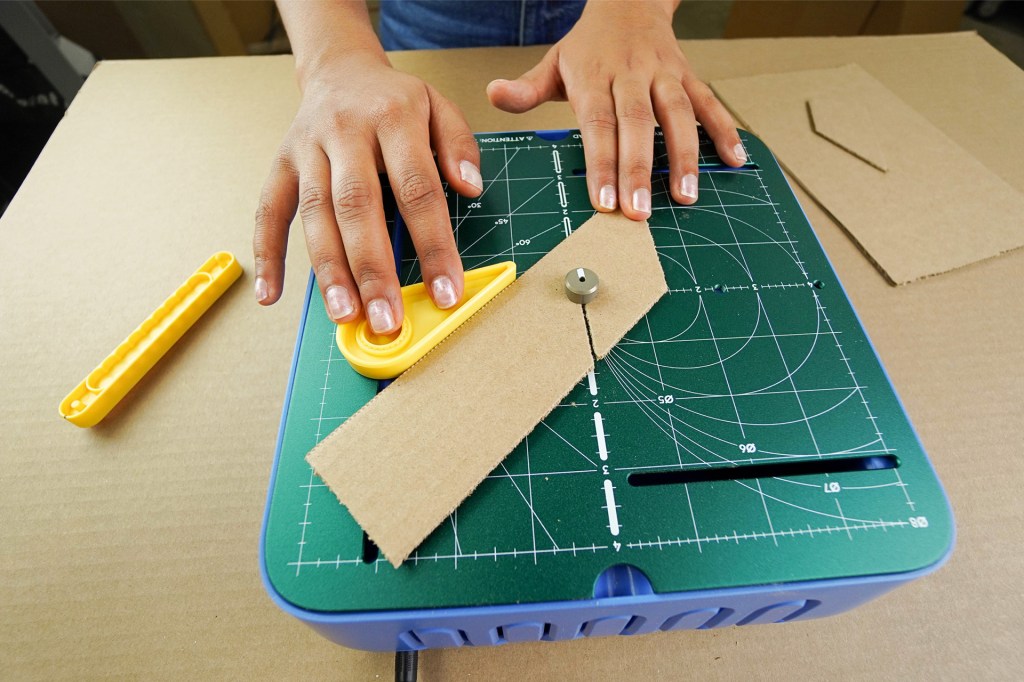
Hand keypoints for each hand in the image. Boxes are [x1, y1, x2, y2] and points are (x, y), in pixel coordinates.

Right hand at [253, 52, 482, 333]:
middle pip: (358, 206)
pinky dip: (266, 254)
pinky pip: (268, 210)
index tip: (446, 291)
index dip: (433, 244)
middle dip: (373, 268)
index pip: (417, 189)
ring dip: (329, 270)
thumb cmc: (395, 101)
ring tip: (345, 315)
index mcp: (393, 117)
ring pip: (315, 214)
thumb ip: (459, 146)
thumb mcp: (439, 107)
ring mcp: (307, 149)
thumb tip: (470, 189)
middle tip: (387, 318)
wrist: (340, 70)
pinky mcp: (280, 164)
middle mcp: (345, 132)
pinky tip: (271, 295)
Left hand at [486, 0, 743, 217]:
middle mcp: (631, 75)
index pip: (597, 124)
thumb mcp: (554, 63)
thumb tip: (494, 95)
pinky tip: (736, 160)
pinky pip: (709, 103)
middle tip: (639, 212)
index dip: (601, 163)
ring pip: (677, 114)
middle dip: (638, 170)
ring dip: (684, 156)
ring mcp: (664, 75)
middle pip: (637, 125)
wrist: (629, 0)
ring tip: (686, 196)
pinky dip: (724, 130)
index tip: (603, 202)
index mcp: (594, 76)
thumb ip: (527, 89)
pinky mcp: (689, 76)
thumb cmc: (589, 46)